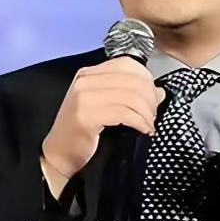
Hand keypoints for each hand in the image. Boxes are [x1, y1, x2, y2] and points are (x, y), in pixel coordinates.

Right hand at [42, 57, 165, 182]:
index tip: (154, 100)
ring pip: (131, 96)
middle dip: (150, 99)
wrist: (59, 156)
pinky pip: (125, 113)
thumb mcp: (108, 107)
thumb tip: (159, 92)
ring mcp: (84, 96)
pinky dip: (140, 122)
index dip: (147, 80)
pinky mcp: (86, 115)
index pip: (128, 65)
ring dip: (147, 112)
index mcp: (90, 73)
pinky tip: (144, 130)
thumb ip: (130, 95)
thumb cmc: (84, 132)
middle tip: (153, 116)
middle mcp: (85, 80)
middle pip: (133, 80)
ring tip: (149, 125)